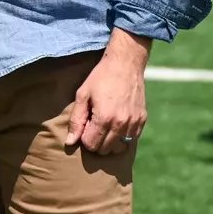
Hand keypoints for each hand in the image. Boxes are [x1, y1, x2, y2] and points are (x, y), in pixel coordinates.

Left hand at [66, 33, 148, 155]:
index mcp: (104, 118)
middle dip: (96, 142)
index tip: (85, 125)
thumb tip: (70, 142)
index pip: (91, 145)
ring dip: (109, 142)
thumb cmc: (100, 77)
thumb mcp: (82, 95)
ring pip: (119, 148)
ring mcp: (134, 123)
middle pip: (105, 150)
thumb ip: (76, 120)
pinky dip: (122, 137)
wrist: (125, 63)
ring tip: (105, 125)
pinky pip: (131, 140)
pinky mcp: (142, 120)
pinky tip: (116, 123)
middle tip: (93, 125)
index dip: (84, 138)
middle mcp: (121, 124)